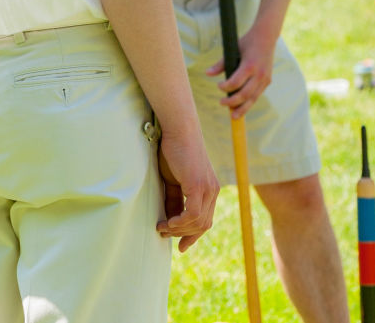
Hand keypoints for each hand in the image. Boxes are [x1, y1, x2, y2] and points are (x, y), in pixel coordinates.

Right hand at [154, 126, 217, 251]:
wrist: (178, 129)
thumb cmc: (173, 150)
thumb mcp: (173, 179)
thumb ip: (174, 199)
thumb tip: (170, 219)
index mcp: (209, 190)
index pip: (206, 220)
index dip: (194, 235)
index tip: (181, 247)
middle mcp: (213, 191)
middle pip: (203, 224)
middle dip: (183, 234)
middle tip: (163, 233)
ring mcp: (208, 189)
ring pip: (198, 222)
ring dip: (179, 229)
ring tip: (161, 227)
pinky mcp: (199, 185)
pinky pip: (192, 214)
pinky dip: (180, 222)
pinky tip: (167, 222)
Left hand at [206, 25, 276, 118]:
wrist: (266, 38)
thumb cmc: (246, 42)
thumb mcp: (232, 50)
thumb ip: (221, 64)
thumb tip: (207, 73)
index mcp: (249, 66)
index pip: (235, 83)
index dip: (225, 88)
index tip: (218, 86)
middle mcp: (259, 74)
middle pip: (245, 94)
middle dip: (233, 102)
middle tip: (221, 103)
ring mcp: (265, 79)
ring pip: (253, 98)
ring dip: (243, 108)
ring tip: (233, 116)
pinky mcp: (268, 81)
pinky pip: (257, 94)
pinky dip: (249, 102)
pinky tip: (242, 108)